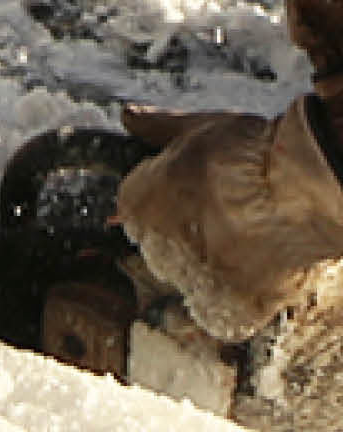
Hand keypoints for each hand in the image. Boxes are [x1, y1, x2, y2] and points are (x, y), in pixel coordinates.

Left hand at [116, 95, 342, 338]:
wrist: (304, 189)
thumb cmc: (251, 153)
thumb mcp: (199, 127)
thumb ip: (159, 128)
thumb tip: (128, 117)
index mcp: (140, 204)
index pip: (133, 212)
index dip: (164, 201)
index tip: (191, 196)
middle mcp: (159, 248)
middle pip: (163, 250)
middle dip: (186, 236)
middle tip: (228, 215)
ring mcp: (197, 282)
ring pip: (194, 282)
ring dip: (215, 266)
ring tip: (250, 239)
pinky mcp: (234, 308)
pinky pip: (224, 314)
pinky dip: (238, 299)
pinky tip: (259, 269)